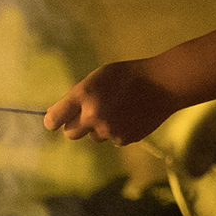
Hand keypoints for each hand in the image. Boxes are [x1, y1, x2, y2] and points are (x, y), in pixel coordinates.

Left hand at [44, 59, 180, 145]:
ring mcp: (109, 130)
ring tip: (116, 109)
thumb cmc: (127, 76)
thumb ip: (77, 95)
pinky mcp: (124, 139)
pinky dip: (116, 131)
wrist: (162, 84)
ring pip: (93, 136)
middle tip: (85, 115)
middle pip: (70, 134)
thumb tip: (55, 114)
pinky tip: (129, 116)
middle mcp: (93, 116)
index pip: (54, 119)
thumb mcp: (97, 77)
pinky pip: (112, 139)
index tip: (53, 121)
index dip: (52, 121)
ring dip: (98, 127)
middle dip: (74, 126)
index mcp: (83, 95)